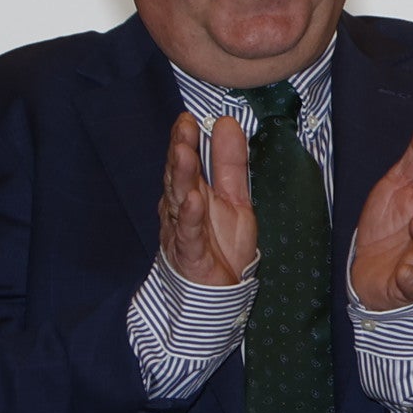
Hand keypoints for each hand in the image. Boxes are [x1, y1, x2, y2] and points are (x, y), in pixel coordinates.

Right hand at [160, 111, 256, 288]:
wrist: (217, 293)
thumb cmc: (220, 245)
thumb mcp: (235, 198)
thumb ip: (230, 163)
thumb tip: (226, 122)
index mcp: (189, 193)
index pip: (184, 162)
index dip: (185, 140)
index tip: (188, 118)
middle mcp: (179, 209)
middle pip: (178, 176)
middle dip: (180, 151)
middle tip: (183, 128)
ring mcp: (181, 231)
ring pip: (178, 200)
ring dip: (181, 176)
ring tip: (184, 153)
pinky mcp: (190, 255)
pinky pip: (188, 234)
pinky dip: (189, 217)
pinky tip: (193, 200)